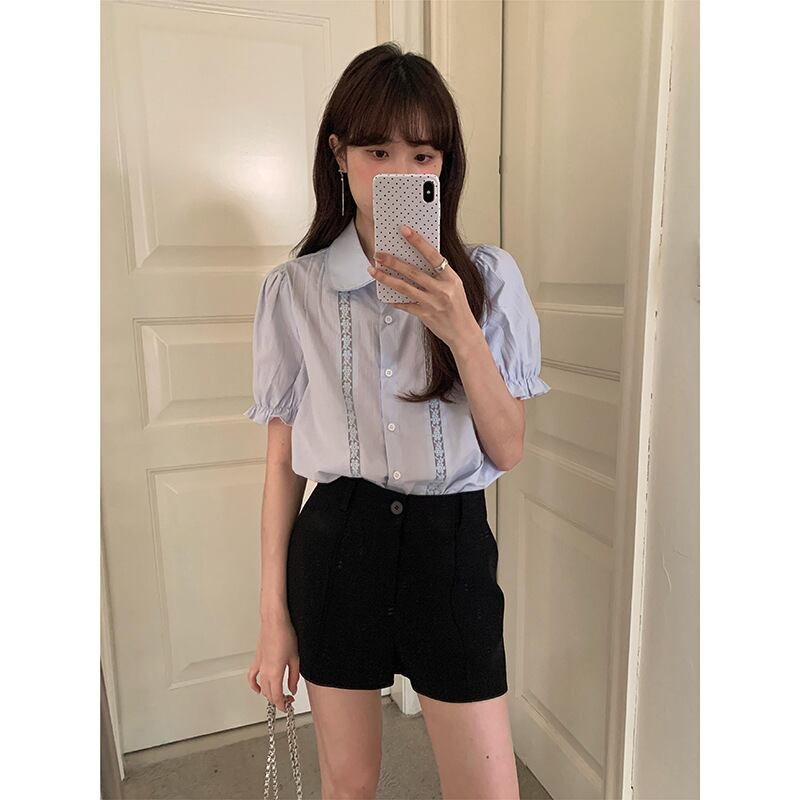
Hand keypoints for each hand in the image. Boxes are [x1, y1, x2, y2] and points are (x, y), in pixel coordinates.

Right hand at [246, 616, 298, 711]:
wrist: (275, 621)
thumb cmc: (285, 635)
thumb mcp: (295, 658)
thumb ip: (293, 677)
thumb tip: (292, 688)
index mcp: (274, 673)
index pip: (277, 697)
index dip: (283, 705)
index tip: (289, 706)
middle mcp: (264, 672)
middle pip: (269, 694)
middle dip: (278, 700)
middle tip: (289, 699)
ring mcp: (259, 666)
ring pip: (262, 687)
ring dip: (269, 694)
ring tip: (279, 694)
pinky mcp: (257, 660)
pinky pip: (252, 677)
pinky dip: (254, 685)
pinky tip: (258, 689)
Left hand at [368, 225, 482, 349]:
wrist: (463, 332)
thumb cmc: (458, 307)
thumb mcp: (454, 286)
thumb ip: (439, 274)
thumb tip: (417, 260)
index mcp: (451, 278)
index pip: (433, 256)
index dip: (418, 242)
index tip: (405, 231)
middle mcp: (442, 289)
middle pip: (413, 272)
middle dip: (393, 262)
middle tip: (378, 254)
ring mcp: (432, 303)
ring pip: (405, 288)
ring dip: (386, 278)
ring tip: (373, 270)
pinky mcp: (425, 315)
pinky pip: (405, 305)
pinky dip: (394, 300)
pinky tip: (385, 295)